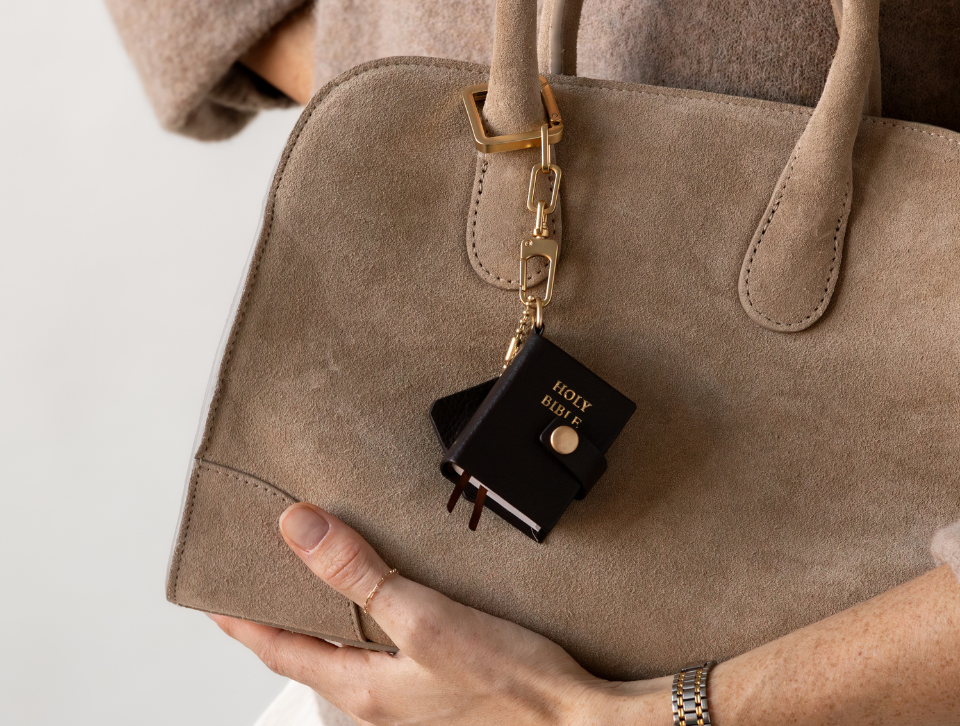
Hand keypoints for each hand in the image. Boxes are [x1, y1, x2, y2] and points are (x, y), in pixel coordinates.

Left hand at [208, 503, 671, 725]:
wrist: (576, 722)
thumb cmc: (509, 683)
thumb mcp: (425, 618)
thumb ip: (358, 574)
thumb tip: (299, 529)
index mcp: (363, 689)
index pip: (281, 651)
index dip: (245, 623)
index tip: (216, 600)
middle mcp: (378, 702)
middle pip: (311, 656)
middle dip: (282, 621)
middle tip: (264, 584)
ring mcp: (410, 703)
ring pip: (348, 657)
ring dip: (327, 623)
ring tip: (320, 587)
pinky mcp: (440, 693)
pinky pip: (385, 658)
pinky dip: (369, 629)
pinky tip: (390, 607)